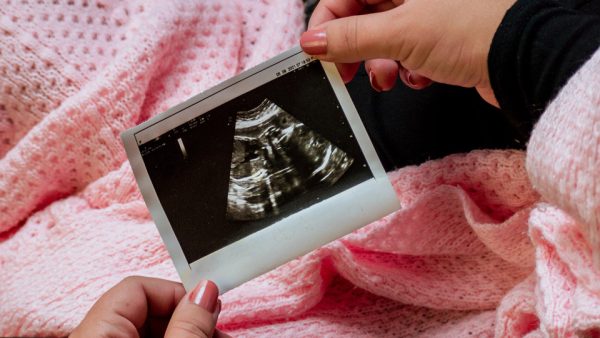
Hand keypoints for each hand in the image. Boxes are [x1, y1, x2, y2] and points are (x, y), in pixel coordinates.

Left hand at [71, 276, 229, 337]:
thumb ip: (188, 326)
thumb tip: (205, 292)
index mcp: (97, 332)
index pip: (137, 287)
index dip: (178, 292)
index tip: (208, 306)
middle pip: (147, 310)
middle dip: (190, 317)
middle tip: (216, 332)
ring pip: (152, 331)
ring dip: (188, 333)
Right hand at [300, 0, 515, 105]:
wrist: (524, 58)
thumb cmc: (474, 30)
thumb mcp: (400, 34)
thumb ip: (351, 37)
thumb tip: (314, 41)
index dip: (327, 24)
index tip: (318, 53)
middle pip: (363, 16)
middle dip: (354, 48)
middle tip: (347, 72)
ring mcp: (428, 11)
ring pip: (385, 37)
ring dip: (382, 63)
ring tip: (391, 77)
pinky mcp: (442, 35)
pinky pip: (409, 50)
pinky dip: (408, 67)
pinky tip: (421, 76)